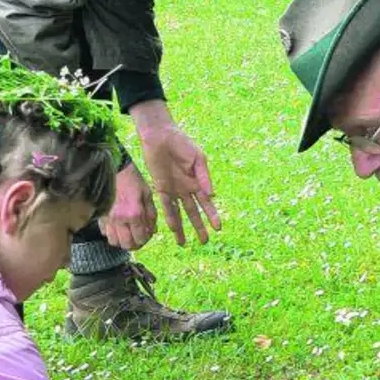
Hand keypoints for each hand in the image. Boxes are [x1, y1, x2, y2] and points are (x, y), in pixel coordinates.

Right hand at [101, 161, 156, 250]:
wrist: (113, 168)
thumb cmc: (133, 179)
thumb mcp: (147, 194)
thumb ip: (151, 214)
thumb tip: (153, 231)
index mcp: (134, 214)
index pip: (141, 239)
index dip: (146, 240)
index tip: (147, 234)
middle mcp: (120, 220)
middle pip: (127, 245)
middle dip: (134, 244)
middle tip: (137, 237)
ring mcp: (108, 219)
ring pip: (114, 242)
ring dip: (122, 240)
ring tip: (127, 233)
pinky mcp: (100, 216)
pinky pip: (105, 233)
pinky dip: (111, 233)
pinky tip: (117, 226)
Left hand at [130, 100, 220, 245]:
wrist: (160, 136)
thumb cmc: (182, 143)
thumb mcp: (198, 158)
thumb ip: (204, 176)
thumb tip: (212, 195)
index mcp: (198, 181)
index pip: (207, 203)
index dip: (213, 216)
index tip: (218, 228)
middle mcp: (187, 189)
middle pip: (194, 212)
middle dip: (199, 227)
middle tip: (204, 242)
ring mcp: (174, 190)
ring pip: (179, 213)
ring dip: (181, 228)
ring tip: (183, 244)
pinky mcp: (160, 188)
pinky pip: (165, 206)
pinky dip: (169, 217)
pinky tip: (172, 229)